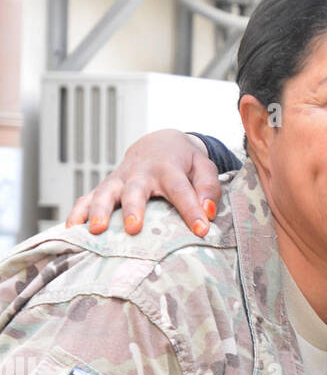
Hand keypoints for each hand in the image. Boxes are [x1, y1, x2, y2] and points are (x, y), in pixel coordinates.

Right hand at [65, 130, 221, 237]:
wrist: (159, 143)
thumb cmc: (185, 162)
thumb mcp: (204, 169)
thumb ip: (208, 189)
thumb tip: (207, 212)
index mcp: (168, 169)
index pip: (181, 190)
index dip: (191, 210)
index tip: (200, 229)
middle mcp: (140, 174)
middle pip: (135, 190)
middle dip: (133, 208)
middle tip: (134, 228)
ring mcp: (120, 180)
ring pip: (106, 193)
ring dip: (99, 211)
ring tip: (96, 231)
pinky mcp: (106, 187)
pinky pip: (87, 198)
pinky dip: (78, 212)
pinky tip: (71, 230)